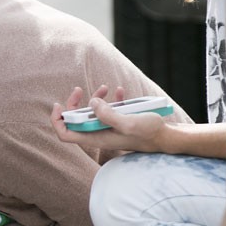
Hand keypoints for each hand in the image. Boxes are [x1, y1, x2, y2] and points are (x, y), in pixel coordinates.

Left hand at [51, 85, 167, 151]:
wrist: (168, 137)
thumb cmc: (149, 133)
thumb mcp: (128, 123)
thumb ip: (108, 115)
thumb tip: (91, 103)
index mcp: (96, 138)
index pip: (66, 135)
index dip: (57, 121)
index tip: (58, 106)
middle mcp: (99, 134)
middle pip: (75, 121)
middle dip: (73, 105)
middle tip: (78, 90)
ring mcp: (108, 129)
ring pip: (92, 114)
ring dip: (94, 99)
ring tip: (104, 87)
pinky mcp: (118, 123)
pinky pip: (108, 111)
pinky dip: (110, 100)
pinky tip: (118, 92)